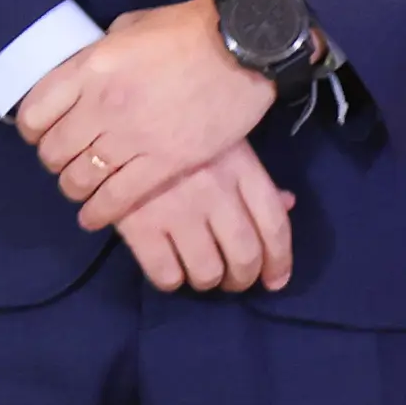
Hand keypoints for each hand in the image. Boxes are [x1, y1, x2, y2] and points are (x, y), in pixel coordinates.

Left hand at [19, 1, 278, 233]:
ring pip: (80, 179)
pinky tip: (94, 216)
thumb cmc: (191, 29)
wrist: (245, 48)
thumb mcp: (133, 25)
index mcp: (90, 69)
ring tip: (83, 187)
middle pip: (54, 151)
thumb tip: (90, 68)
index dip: (32, 130)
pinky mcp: (164, 163)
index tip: (42, 134)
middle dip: (55, 161)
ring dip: (75, 188)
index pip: (35, 113)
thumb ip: (103, 49)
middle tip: (68, 161)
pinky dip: (99, 212)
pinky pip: (117, 198)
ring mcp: (132, 137)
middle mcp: (103, 106)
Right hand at [118, 139, 293, 295]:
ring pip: (207, 272)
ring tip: (202, 275)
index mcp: (242, 168)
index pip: (275, 226)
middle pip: (244, 256)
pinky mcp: (140, 226)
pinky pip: (166, 275)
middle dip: (242, 279)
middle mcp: (215, 193)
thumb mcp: (226, 143)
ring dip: (208, 281)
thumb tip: (288, 204)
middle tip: (233, 281)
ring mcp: (177, 210)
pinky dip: (172, 282)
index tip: (276, 281)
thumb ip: (257, 177)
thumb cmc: (180, 130)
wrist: (117, 122)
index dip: (280, 261)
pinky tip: (170, 269)